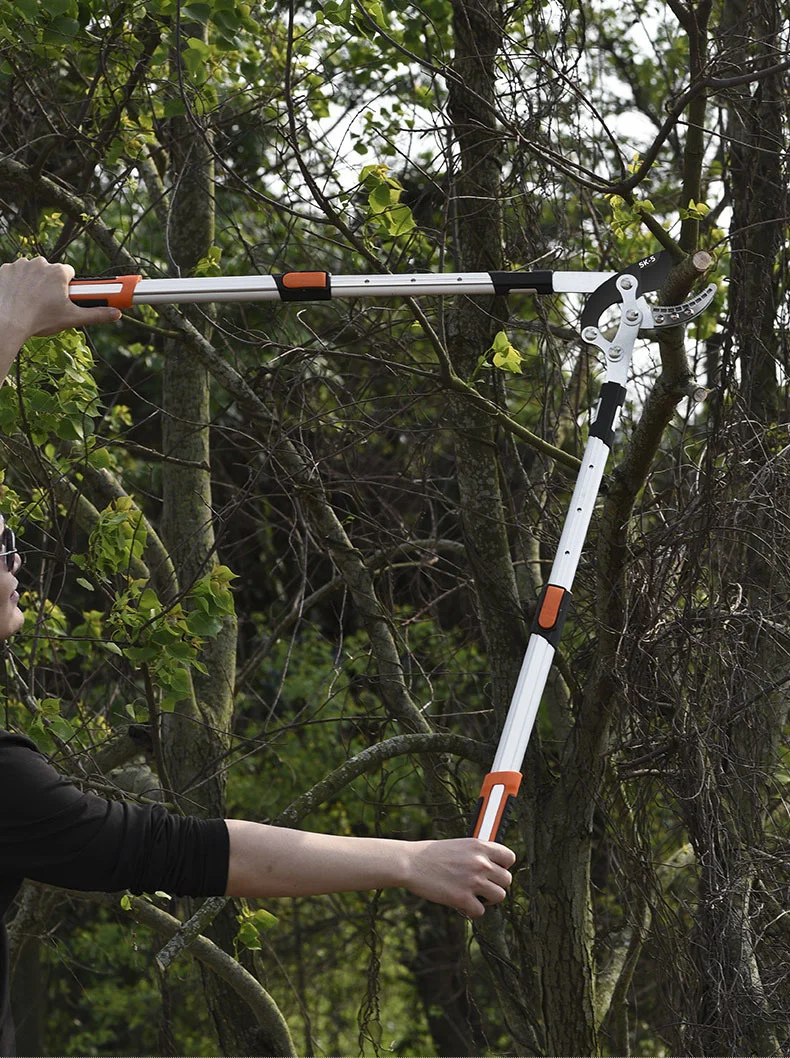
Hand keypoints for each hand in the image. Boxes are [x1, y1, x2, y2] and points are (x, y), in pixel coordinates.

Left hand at [0, 257, 121, 381]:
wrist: (7, 321)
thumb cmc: (39, 319)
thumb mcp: (71, 318)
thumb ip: (96, 314)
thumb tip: (116, 314)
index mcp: (58, 272)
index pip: (69, 273)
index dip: (69, 286)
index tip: (67, 296)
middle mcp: (39, 263)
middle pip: (50, 271)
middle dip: (50, 284)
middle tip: (48, 303)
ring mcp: (20, 265)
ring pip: (31, 271)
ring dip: (33, 282)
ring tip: (31, 302)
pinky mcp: (5, 270)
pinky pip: (14, 274)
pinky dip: (16, 284)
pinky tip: (16, 298)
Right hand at [403, 837, 515, 917]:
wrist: (411, 863)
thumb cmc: (432, 854)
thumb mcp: (459, 845)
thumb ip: (478, 854)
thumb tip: (494, 867)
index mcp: (479, 846)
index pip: (510, 857)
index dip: (503, 866)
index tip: (493, 871)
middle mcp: (480, 862)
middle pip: (507, 880)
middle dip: (496, 885)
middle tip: (481, 886)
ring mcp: (473, 881)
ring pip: (499, 896)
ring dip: (488, 899)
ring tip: (474, 895)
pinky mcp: (463, 898)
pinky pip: (481, 911)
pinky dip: (472, 911)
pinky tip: (462, 904)